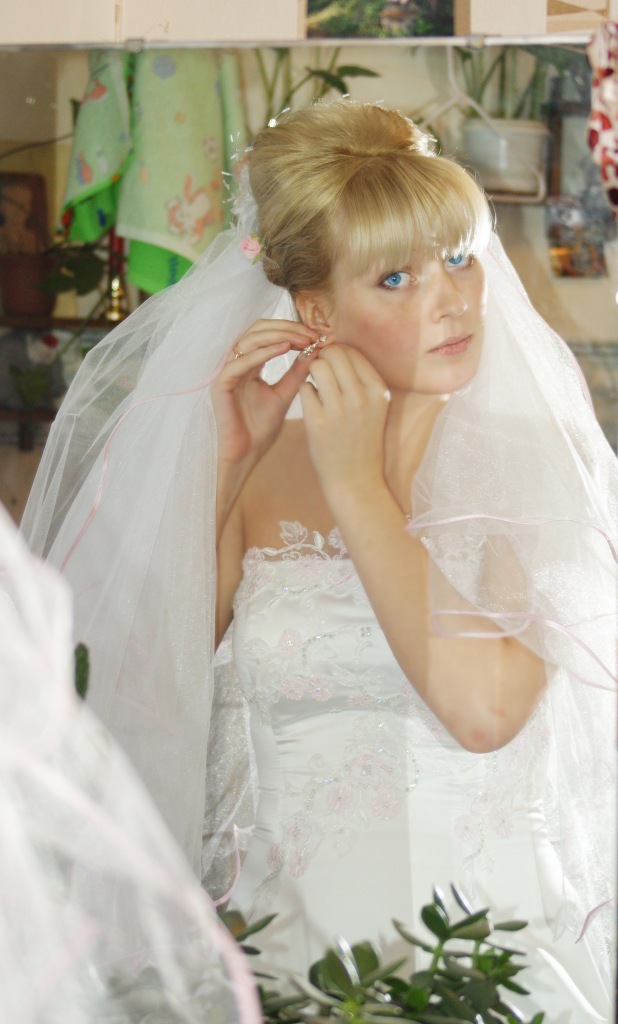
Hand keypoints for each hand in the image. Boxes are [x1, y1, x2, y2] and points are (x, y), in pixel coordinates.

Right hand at [212, 318, 320, 468]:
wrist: (245, 455)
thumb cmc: (261, 429)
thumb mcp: (285, 395)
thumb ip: (297, 373)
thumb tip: (316, 350)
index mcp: (250, 365)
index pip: (269, 335)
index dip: (292, 330)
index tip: (317, 335)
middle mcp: (237, 364)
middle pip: (258, 330)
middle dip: (286, 327)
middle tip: (311, 334)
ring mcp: (227, 372)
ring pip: (248, 340)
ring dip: (277, 335)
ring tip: (301, 339)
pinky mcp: (220, 385)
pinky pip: (240, 362)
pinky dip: (263, 352)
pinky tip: (284, 348)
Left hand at [300, 344, 390, 507]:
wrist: (356, 480)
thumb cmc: (362, 440)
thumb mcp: (375, 407)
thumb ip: (362, 379)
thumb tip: (338, 349)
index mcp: (378, 391)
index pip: (353, 351)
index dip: (338, 353)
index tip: (334, 366)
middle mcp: (361, 397)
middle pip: (334, 353)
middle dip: (323, 359)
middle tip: (321, 374)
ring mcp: (339, 410)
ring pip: (317, 367)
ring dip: (313, 374)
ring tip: (317, 389)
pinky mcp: (318, 422)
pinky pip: (304, 389)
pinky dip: (306, 393)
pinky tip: (313, 407)